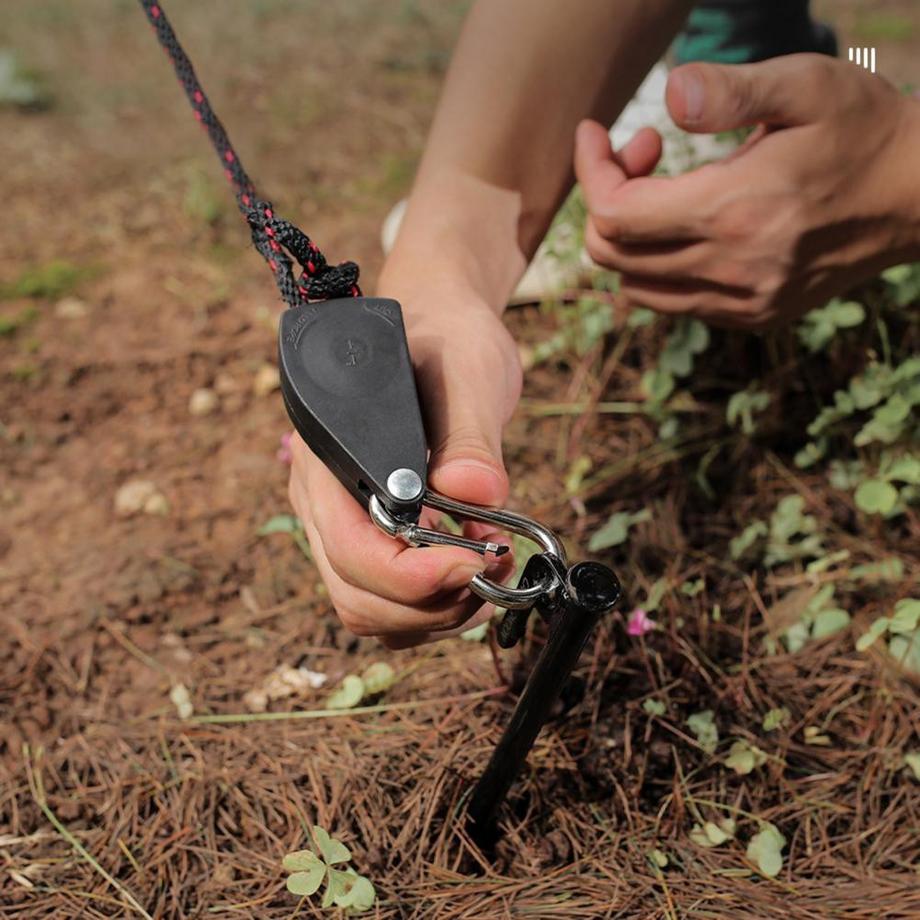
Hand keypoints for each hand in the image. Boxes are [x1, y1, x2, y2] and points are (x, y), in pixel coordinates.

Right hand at [288, 293, 519, 647]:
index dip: (410, 576)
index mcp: (332, 458)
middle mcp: (327, 501)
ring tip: (487, 567)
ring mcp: (347, 524)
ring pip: (373, 611)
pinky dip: (438, 605)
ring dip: (436, 612)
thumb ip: (469, 435)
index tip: (474, 562)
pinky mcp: (376, 538)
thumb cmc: (444, 341)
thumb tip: (477, 492)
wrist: (441, 331)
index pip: (350, 549)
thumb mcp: (464, 372)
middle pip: (356, 596)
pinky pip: (393, 604)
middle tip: (490, 571)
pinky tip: (473, 564)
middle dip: (428, 604)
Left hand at [575, 54, 919, 327]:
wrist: (917, 195)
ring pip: (635, 285)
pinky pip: (673, 301)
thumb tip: (669, 95)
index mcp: (734, 212)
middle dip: (607, 196)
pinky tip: (693, 223)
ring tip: (669, 187)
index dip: (591, 172)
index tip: (597, 132)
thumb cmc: (861, 129)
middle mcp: (732, 269)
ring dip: (631, 234)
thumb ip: (733, 90)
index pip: (614, 215)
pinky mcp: (752, 316)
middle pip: (612, 254)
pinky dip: (659, 263)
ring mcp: (741, 302)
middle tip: (645, 150)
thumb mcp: (806, 86)